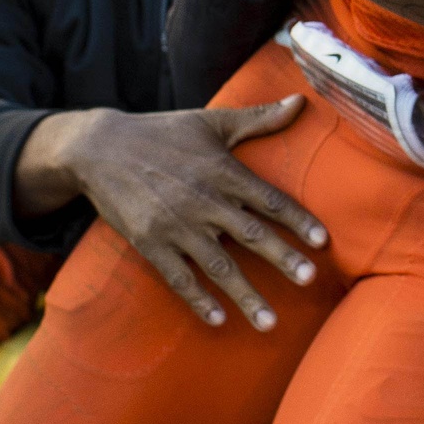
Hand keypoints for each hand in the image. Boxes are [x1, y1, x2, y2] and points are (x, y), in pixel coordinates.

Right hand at [54, 102, 328, 330]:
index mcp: (223, 171)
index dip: (297, 220)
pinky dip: (198, 300)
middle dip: (281, 258)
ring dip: (245, 295)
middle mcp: (203, 201)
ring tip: (270, 323)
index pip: (269, 199)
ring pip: (218, 266)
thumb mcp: (212, 121)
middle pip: (250, 234)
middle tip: (309, 279)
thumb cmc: (163, 132)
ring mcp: (175, 225)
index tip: (323, 241)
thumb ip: (260, 118)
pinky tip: (219, 320)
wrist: (100, 148)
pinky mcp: (149, 243)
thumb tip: (301, 101)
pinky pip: (178, 278)